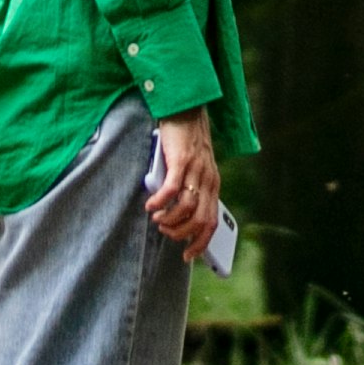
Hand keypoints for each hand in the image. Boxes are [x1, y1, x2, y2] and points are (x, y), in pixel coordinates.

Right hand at [145, 112, 224, 254]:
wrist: (186, 108)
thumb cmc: (186, 140)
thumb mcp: (193, 168)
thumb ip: (189, 188)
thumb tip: (176, 213)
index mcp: (213, 184)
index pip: (212, 222)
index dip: (201, 242)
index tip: (188, 256)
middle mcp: (208, 179)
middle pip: (200, 220)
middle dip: (181, 233)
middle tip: (165, 231)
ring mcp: (196, 170)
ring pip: (186, 207)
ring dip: (170, 219)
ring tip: (157, 218)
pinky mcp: (181, 160)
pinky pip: (172, 189)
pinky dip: (160, 202)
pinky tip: (151, 205)